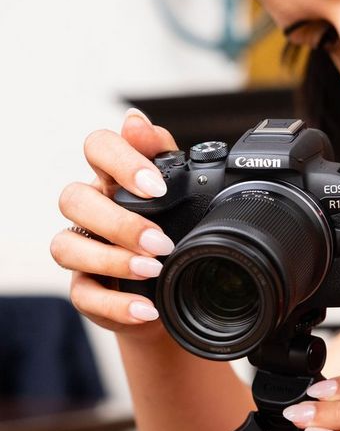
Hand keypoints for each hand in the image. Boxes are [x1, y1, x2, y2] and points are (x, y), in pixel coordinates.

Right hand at [50, 109, 178, 332]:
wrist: (182, 286)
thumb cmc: (178, 227)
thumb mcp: (182, 191)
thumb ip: (162, 154)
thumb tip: (136, 121)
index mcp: (115, 178)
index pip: (98, 147)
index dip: (120, 161)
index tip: (156, 186)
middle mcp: (91, 209)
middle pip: (74, 198)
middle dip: (118, 221)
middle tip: (160, 240)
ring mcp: (83, 249)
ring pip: (67, 246)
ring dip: (111, 259)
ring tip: (152, 270)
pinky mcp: (86, 288)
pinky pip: (84, 295)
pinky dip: (116, 305)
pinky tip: (145, 308)